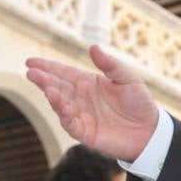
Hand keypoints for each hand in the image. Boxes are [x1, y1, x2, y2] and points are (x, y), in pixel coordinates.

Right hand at [26, 47, 158, 160]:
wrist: (150, 131)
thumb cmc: (139, 102)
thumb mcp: (127, 78)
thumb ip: (110, 64)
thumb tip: (93, 47)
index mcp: (87, 83)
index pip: (63, 73)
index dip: (47, 67)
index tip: (31, 62)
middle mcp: (80, 98)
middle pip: (56, 87)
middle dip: (43, 80)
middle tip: (31, 73)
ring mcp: (81, 115)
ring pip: (60, 105)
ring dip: (52, 97)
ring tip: (47, 88)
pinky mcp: (85, 132)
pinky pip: (70, 124)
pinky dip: (64, 115)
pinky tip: (61, 106)